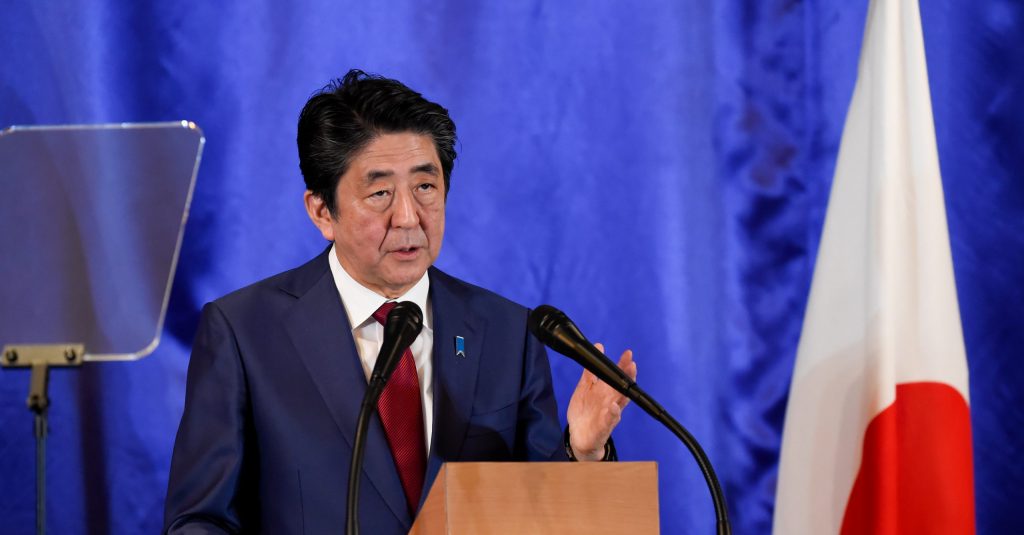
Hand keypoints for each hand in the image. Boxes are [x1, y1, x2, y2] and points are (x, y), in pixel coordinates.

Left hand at [566, 343, 637, 460]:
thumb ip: (590, 371)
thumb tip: (598, 347)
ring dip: (624, 393)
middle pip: (622, 387)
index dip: (623, 365)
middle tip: (632, 364)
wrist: (579, 435)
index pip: (617, 376)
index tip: (628, 353)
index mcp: (606, 392)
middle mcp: (611, 401)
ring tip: (627, 381)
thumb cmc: (585, 411)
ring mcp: (609, 414)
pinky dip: (613, 414)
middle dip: (628, 376)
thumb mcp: (585, 388)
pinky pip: (610, 420)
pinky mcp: (604, 427)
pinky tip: (614, 406)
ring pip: (620, 402)